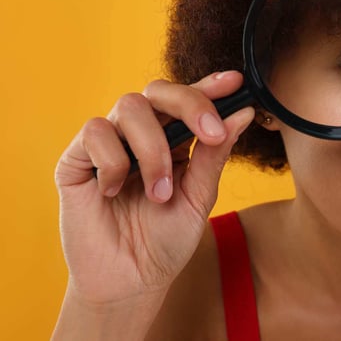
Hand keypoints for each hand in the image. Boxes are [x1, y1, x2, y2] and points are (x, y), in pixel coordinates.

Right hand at [54, 70, 253, 306]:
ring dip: (153, 150)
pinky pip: (95, 132)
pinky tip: (116, 191)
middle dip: (190, 104)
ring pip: (130, 107)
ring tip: (159, 192)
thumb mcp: (199, 197)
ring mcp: (109, 143)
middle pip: (159, 90)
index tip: (236, 81)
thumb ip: (215, 155)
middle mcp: (141, 134)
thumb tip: (242, 112)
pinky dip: (114, 161)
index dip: (211, 87)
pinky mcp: (77, 159)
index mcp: (174, 140)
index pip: (190, 101)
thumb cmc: (166, 240)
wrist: (131, 281)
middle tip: (211, 134)